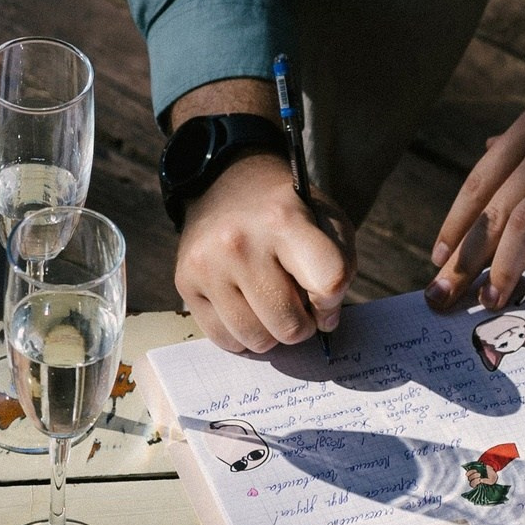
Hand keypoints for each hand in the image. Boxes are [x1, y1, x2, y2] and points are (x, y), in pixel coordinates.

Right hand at [174, 153, 353, 352]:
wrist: (227, 184)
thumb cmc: (286, 211)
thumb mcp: (326, 221)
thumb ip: (339, 270)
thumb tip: (323, 322)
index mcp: (282, 220)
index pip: (328, 283)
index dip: (333, 301)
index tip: (325, 297)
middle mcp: (238, 242)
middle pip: (289, 324)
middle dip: (303, 325)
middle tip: (298, 305)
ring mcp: (207, 265)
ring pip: (256, 339)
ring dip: (272, 334)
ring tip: (272, 306)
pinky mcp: (185, 283)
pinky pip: (224, 339)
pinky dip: (243, 335)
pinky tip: (247, 308)